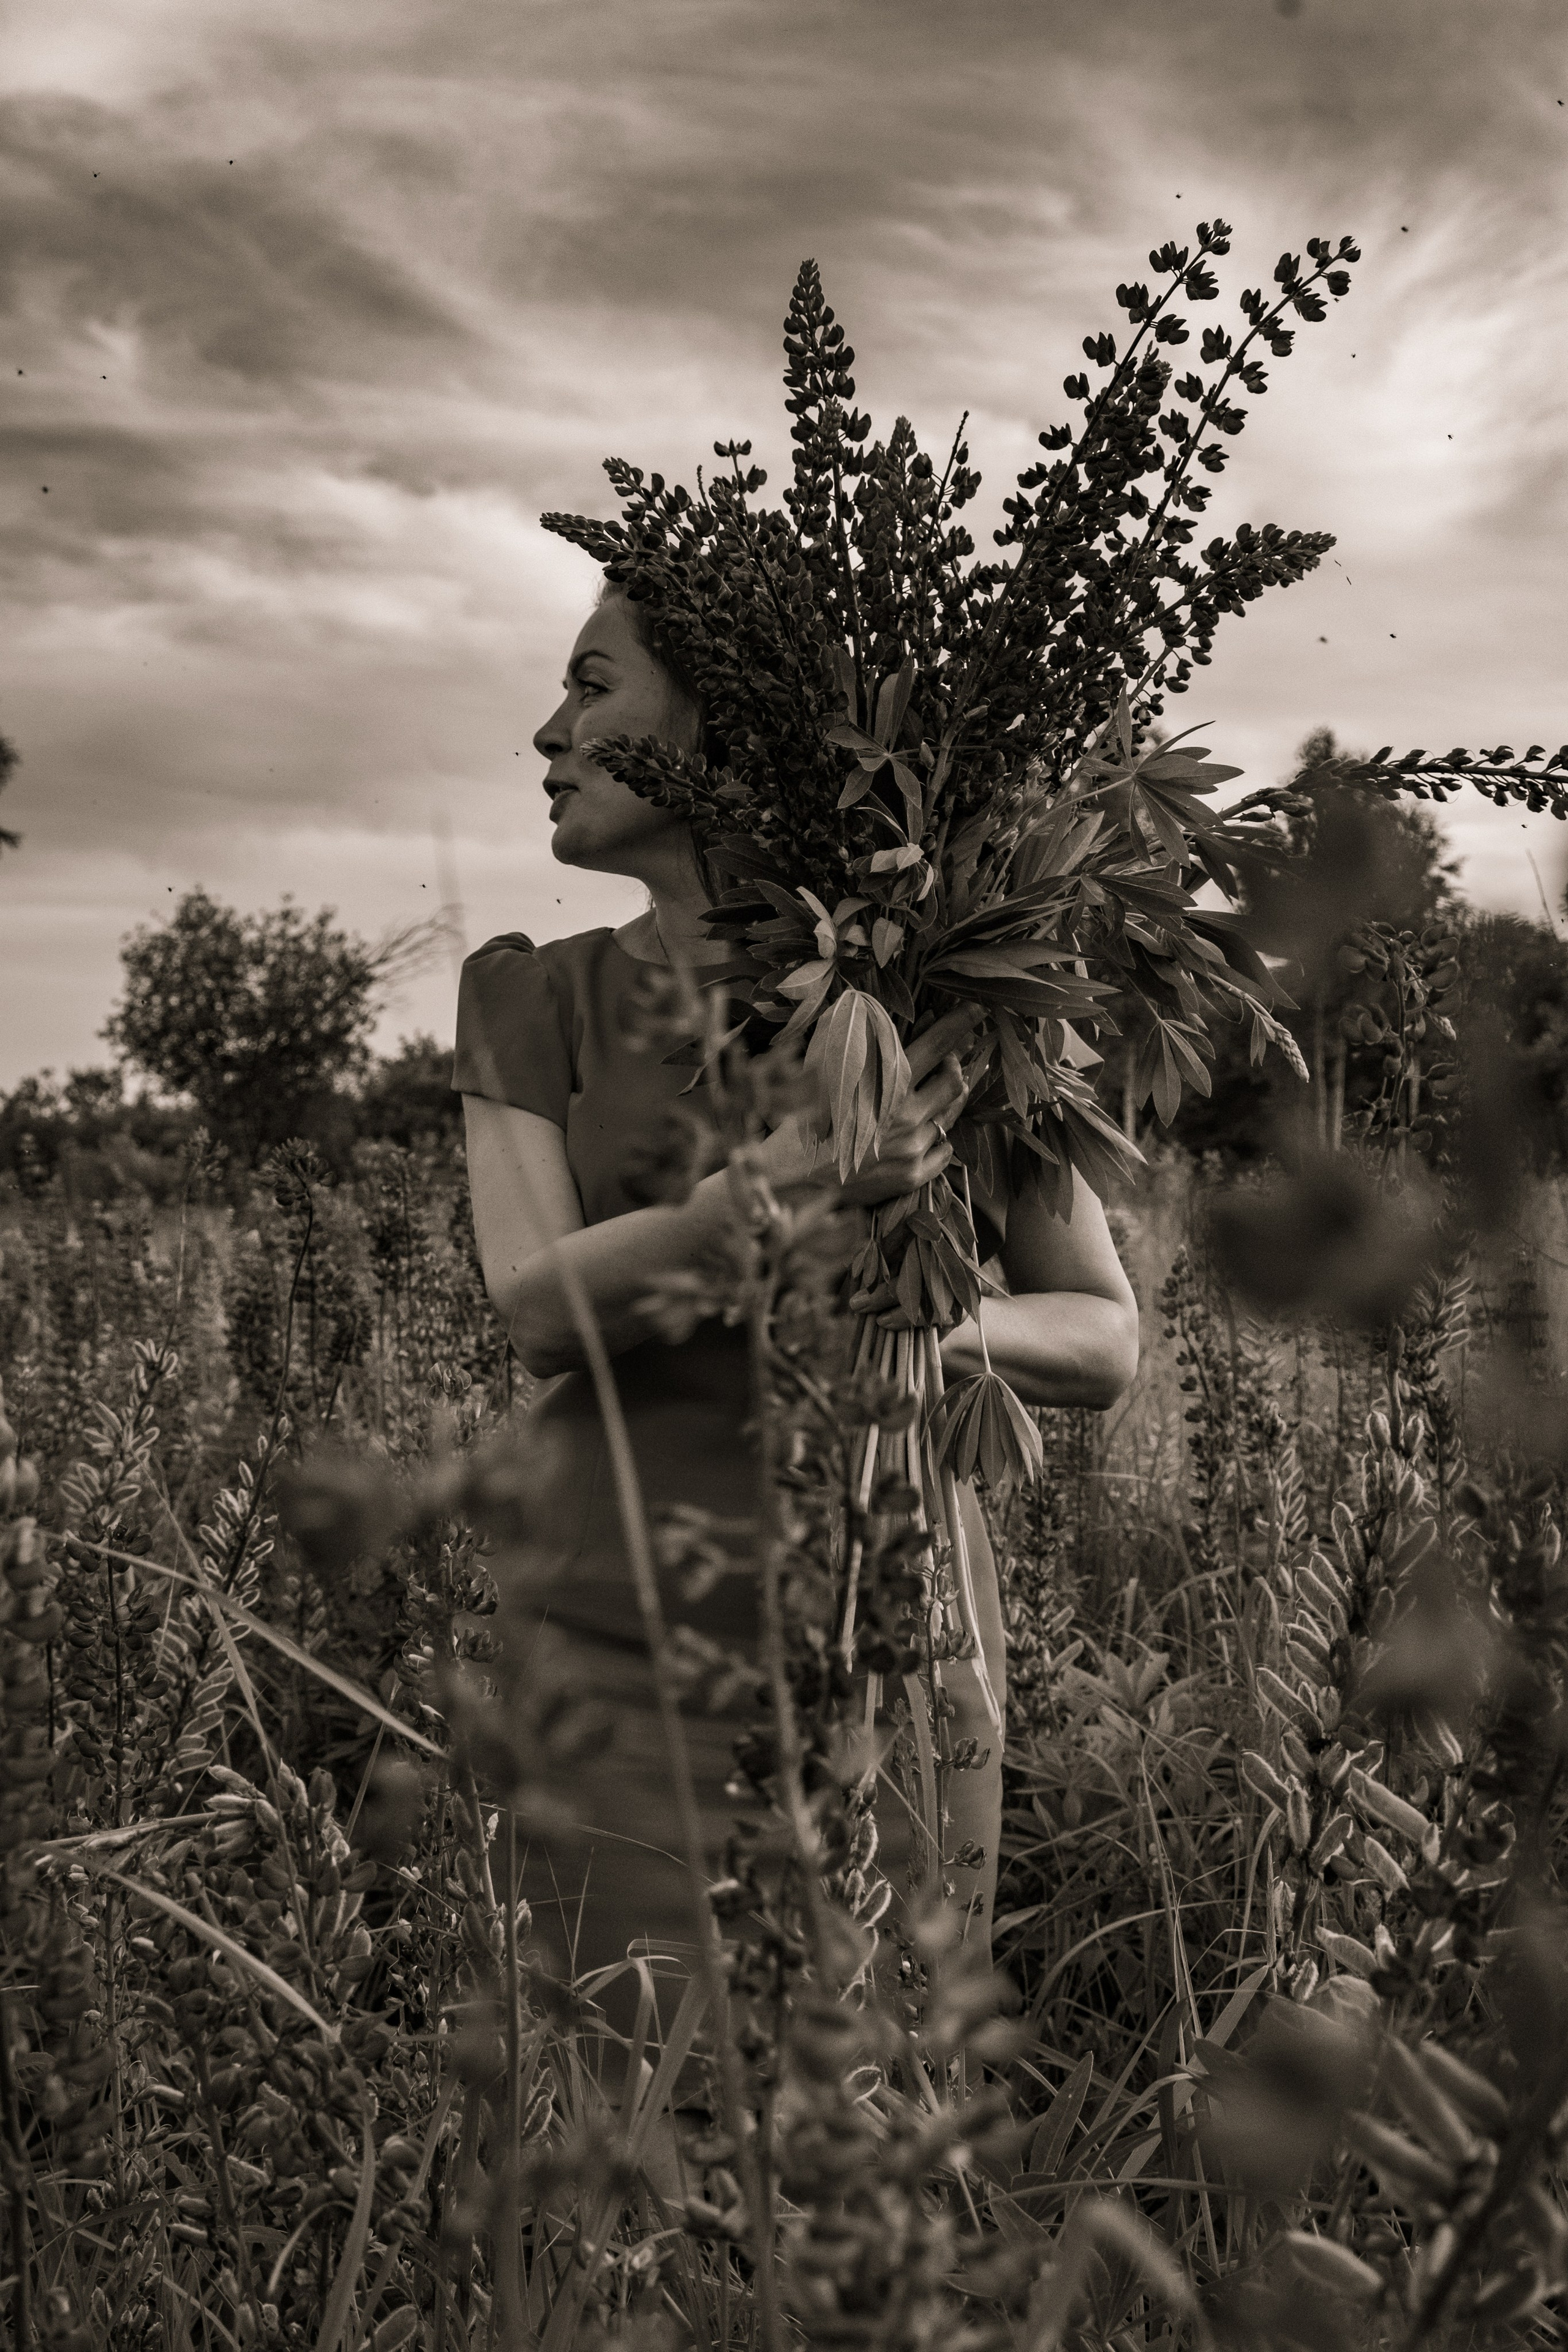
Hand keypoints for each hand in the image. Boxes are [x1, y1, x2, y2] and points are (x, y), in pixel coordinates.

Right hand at [755, 1004, 978, 1205]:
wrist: (791, 1180)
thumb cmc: (804, 1122)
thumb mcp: (826, 1074)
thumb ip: (857, 1046)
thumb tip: (873, 1012)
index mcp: (885, 1084)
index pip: (936, 1045)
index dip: (960, 1023)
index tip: (979, 1009)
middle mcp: (905, 1116)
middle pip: (954, 1082)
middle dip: (955, 1067)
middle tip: (948, 1061)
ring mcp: (912, 1149)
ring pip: (950, 1116)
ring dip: (945, 1102)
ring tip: (933, 1096)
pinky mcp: (913, 1176)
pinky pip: (944, 1151)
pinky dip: (938, 1140)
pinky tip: (921, 1135)